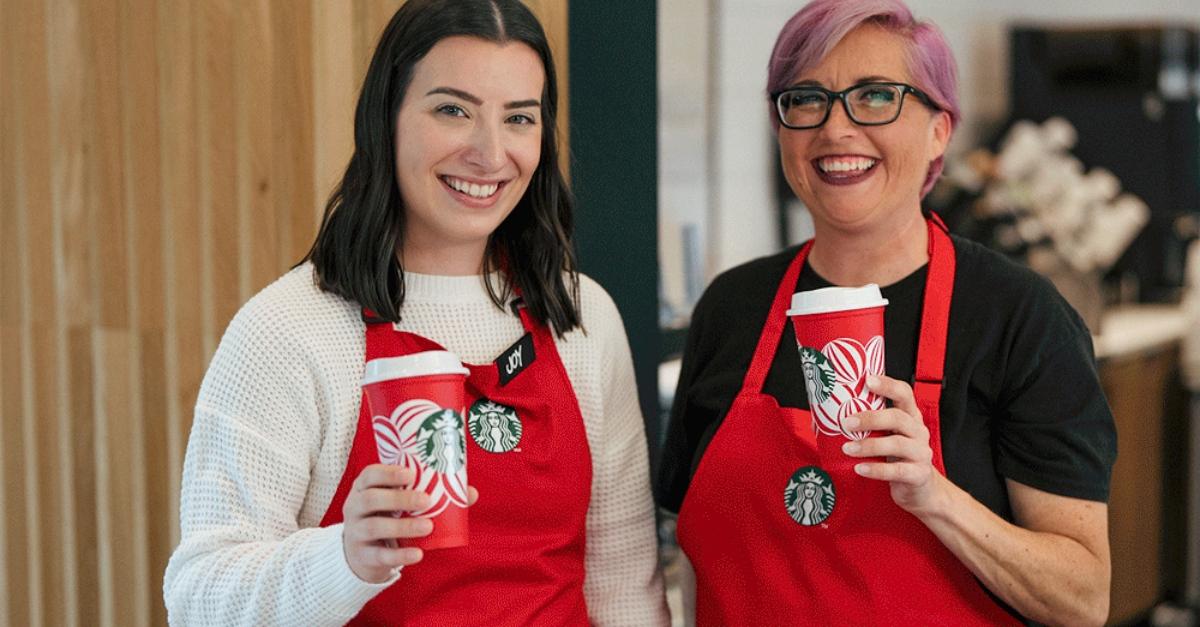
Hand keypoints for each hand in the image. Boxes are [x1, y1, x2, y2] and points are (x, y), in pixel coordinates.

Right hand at [341, 464, 478, 582]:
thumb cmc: (387, 517)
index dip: (387, 473)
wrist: (362, 553)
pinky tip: (418, 554)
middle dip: (398, 498)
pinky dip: (400, 555)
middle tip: (426, 500)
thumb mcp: (399, 503)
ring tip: (428, 526)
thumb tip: (470, 493)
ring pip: (374, 527)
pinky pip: (380, 555)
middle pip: (370, 499)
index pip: (369, 474)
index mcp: (363, 488)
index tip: (410, 474)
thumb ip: (429, 493)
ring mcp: (355, 532)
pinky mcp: (363, 556)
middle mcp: (354, 507)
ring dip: (402, 526)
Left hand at [839, 375, 942, 515]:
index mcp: (909, 417)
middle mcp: (918, 431)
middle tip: (846, 422)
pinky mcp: (918, 474)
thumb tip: (823, 418)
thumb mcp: (884, 438)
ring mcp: (921, 453)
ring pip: (897, 444)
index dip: (888, 385)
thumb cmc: (895, 459)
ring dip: (869, 445)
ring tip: (847, 448)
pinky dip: (877, 469)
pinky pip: (897, 470)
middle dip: (871, 418)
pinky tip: (860, 469)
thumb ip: (864, 427)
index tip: (868, 380)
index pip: (904, 393)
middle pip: (898, 417)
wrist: (919, 491)